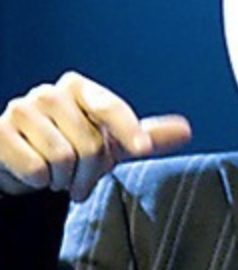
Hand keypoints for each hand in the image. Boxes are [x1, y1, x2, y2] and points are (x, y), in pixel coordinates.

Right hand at [0, 71, 191, 201]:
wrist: (21, 165)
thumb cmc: (70, 148)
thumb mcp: (112, 143)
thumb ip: (146, 136)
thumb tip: (186, 130)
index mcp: (79, 88)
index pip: (110, 108)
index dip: (128, 130)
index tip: (142, 148)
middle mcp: (49, 93)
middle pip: (89, 143)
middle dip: (90, 172)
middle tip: (80, 177)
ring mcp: (20, 110)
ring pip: (62, 158)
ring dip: (64, 179)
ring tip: (59, 175)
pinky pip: (34, 168)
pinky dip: (38, 181)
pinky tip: (35, 175)